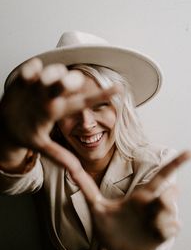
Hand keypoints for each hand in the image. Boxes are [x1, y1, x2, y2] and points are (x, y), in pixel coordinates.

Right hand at [1, 58, 119, 167]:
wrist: (7, 125)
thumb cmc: (31, 134)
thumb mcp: (46, 148)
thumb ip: (63, 160)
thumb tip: (82, 178)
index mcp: (61, 110)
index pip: (83, 103)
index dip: (101, 96)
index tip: (119, 89)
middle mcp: (52, 96)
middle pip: (66, 85)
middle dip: (71, 82)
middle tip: (78, 80)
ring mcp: (38, 87)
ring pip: (50, 75)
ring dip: (52, 75)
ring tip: (48, 81)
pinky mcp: (22, 82)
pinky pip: (29, 71)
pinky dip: (31, 70)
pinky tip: (32, 72)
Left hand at [69, 150, 190, 249]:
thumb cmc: (110, 230)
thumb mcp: (97, 208)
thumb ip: (86, 187)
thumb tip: (68, 166)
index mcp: (140, 197)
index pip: (160, 177)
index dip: (175, 164)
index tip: (190, 152)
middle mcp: (154, 207)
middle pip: (171, 193)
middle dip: (169, 197)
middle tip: (158, 202)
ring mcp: (161, 222)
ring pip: (172, 212)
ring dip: (162, 217)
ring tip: (150, 224)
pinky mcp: (164, 236)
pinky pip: (173, 227)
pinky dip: (164, 229)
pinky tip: (154, 234)